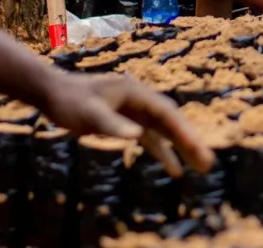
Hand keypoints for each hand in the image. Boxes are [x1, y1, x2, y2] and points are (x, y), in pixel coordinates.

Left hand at [40, 72, 214, 176]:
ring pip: (165, 131)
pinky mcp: (128, 122)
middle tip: (208, 164)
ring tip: (202, 167)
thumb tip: (138, 136)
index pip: (167, 114)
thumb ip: (112, 124)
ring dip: (182, 148)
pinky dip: (164, 152)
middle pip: (172, 122)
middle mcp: (141, 100)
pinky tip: (174, 169)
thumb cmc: (70, 101)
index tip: (198, 149)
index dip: (184, 132)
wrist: (54, 93)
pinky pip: (152, 138)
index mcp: (136, 93)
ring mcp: (136, 111)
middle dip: (190, 142)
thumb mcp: (89, 114)